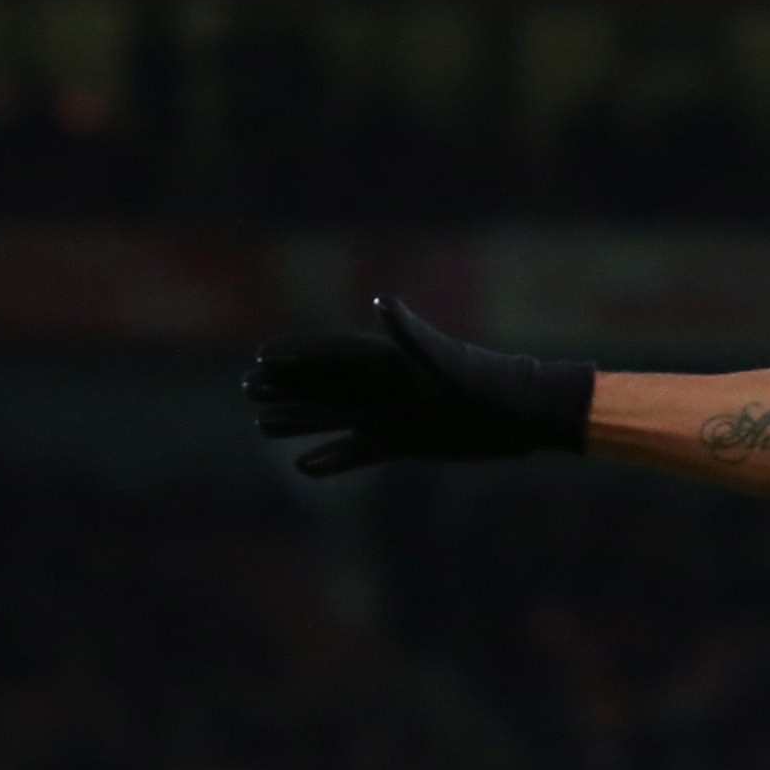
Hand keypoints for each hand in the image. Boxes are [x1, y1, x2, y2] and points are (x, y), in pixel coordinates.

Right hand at [246, 297, 594, 475]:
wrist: (522, 417)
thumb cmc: (486, 383)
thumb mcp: (445, 359)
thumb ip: (410, 334)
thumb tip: (382, 303)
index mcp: (389, 360)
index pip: (332, 353)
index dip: (296, 355)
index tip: (260, 358)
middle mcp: (386, 385)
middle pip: (325, 384)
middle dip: (286, 386)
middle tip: (247, 389)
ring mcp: (393, 414)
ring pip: (335, 416)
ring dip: (300, 420)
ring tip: (261, 424)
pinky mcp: (405, 442)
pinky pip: (360, 450)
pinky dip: (334, 458)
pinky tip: (304, 466)